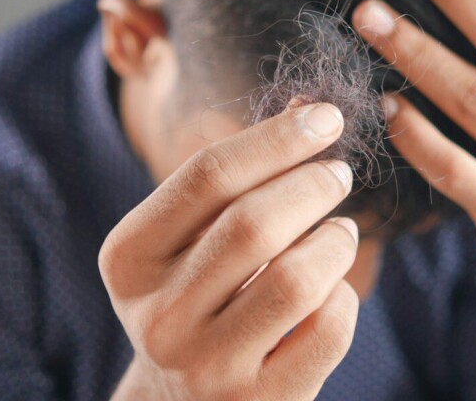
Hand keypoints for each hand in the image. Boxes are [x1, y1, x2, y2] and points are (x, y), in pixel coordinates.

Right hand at [100, 104, 359, 399]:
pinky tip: (333, 289)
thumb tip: (310, 110)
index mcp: (130, 258)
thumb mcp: (190, 239)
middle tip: (338, 173)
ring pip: (297, 280)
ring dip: (336, 241)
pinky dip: (345, 296)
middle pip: (253, 223)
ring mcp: (207, 366)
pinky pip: (328, 330)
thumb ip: (239, 177)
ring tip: (342, 231)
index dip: (276, 138)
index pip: (207, 176)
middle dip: (312, 184)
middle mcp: (159, 315)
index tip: (326, 117)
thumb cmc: (195, 296)